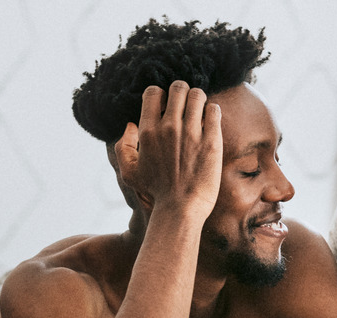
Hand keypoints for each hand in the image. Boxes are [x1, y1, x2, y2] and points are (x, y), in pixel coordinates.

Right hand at [115, 81, 222, 215]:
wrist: (181, 209)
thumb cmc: (155, 193)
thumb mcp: (129, 173)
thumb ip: (122, 147)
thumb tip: (130, 125)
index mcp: (148, 131)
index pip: (154, 92)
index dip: (161, 94)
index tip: (167, 105)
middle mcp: (169, 127)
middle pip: (178, 88)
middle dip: (183, 92)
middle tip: (187, 104)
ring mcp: (192, 133)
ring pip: (198, 95)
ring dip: (199, 99)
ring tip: (200, 110)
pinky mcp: (211, 141)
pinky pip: (214, 110)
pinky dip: (213, 111)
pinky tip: (211, 119)